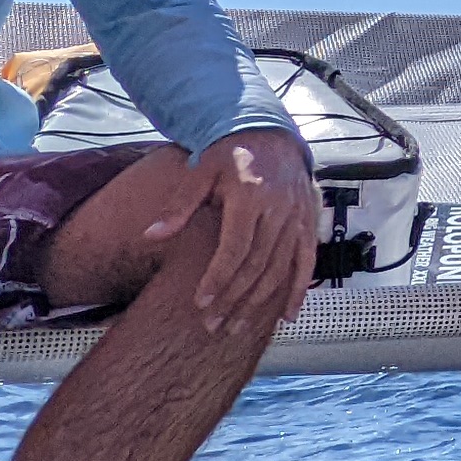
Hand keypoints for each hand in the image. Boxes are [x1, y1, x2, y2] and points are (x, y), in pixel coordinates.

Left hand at [147, 126, 315, 335]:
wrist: (270, 134)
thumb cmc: (230, 154)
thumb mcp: (200, 171)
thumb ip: (179, 205)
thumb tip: (151, 235)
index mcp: (250, 196)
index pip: (235, 248)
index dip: (218, 278)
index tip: (201, 302)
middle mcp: (279, 210)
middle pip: (256, 265)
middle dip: (233, 298)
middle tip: (212, 324)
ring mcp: (297, 218)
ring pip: (279, 270)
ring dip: (258, 303)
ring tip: (236, 327)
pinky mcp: (309, 223)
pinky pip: (307, 263)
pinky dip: (298, 291)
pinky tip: (286, 317)